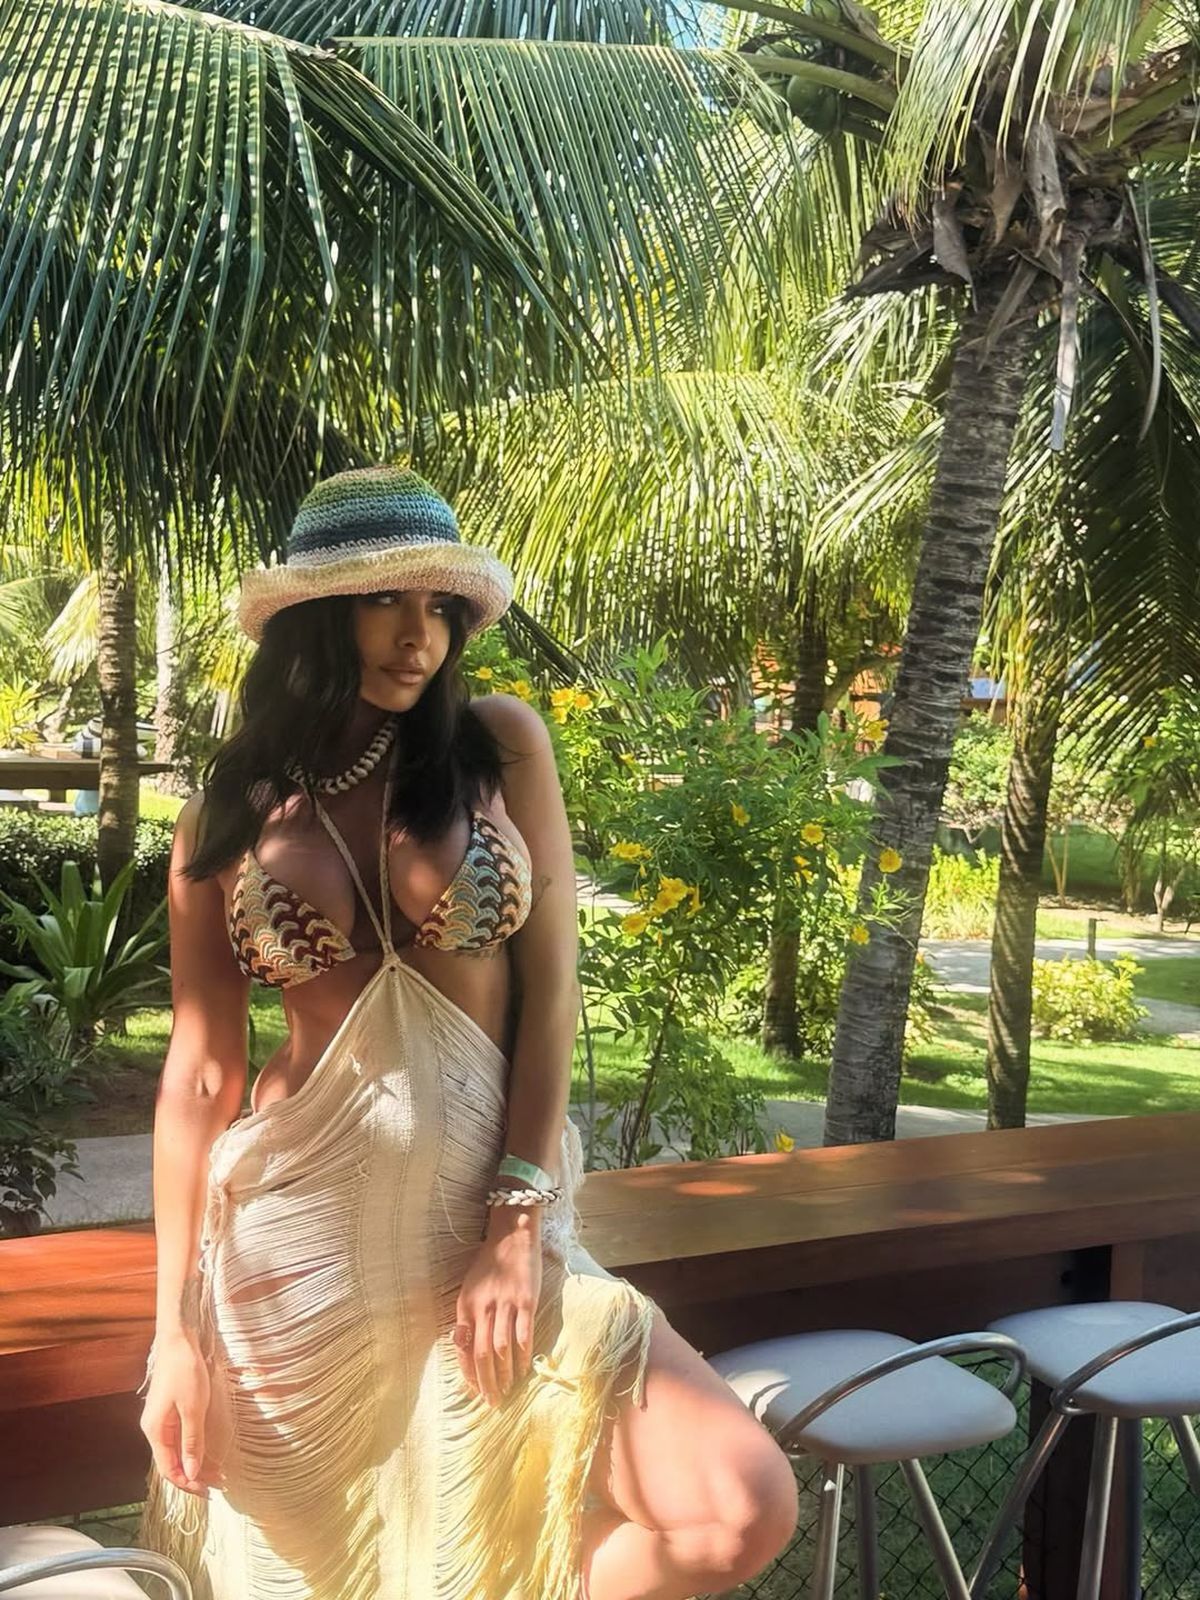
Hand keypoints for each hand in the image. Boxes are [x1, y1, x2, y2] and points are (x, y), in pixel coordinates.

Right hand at [139, 1331, 219, 1497]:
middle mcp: (154, 1429)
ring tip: (218, 1472)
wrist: (178, 1340)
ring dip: (196, 1463)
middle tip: (219, 1484)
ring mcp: (161, 1420)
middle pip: (172, 1462)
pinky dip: (194, 1448)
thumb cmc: (185, 1371)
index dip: (187, 1484)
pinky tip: (208, 1452)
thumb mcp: (193, 1408)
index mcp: (154, 1431)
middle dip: (194, 1476)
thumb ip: (192, 1442)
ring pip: (177, 1451)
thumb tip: (192, 1473)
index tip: (208, 1491)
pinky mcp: (170, 1411)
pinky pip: (180, 1438)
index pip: (168, 1470)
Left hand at [454, 1210, 542, 1405]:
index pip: (464, 1348)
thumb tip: (464, 1350)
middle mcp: (483, 1306)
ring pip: (503, 1348)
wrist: (511, 1235)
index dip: (469, 1373)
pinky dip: (523, 1355)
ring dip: (505, 1373)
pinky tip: (524, 1369)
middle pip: (483, 1354)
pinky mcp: (526, 1300)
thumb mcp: (469, 1289)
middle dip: (487, 1382)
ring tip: (509, 1389)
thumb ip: (467, 1318)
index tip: (475, 1392)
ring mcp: (506, 1303)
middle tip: (493, 1401)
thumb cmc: (489, 1265)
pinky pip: (524, 1333)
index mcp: (465, 1305)